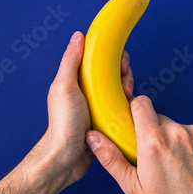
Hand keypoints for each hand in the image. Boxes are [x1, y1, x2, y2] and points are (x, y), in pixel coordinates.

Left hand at [29, 31, 133, 190]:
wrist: (68, 157)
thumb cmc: (63, 123)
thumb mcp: (65, 86)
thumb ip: (71, 60)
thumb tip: (78, 35)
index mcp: (77, 79)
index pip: (99, 58)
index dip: (113, 57)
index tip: (120, 65)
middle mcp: (87, 90)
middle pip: (113, 72)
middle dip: (124, 74)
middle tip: (125, 86)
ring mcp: (98, 105)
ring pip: (120, 88)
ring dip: (128, 90)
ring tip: (127, 99)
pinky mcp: (106, 119)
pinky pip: (122, 106)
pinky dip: (128, 105)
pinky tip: (129, 109)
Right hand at [85, 95, 192, 193]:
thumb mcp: (134, 189)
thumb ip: (111, 159)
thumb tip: (93, 137)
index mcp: (154, 142)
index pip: (141, 103)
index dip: (135, 112)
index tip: (134, 126)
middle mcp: (177, 132)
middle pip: (158, 118)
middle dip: (154, 134)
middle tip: (156, 160)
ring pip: (177, 127)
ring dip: (174, 141)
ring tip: (178, 168)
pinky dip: (191, 145)